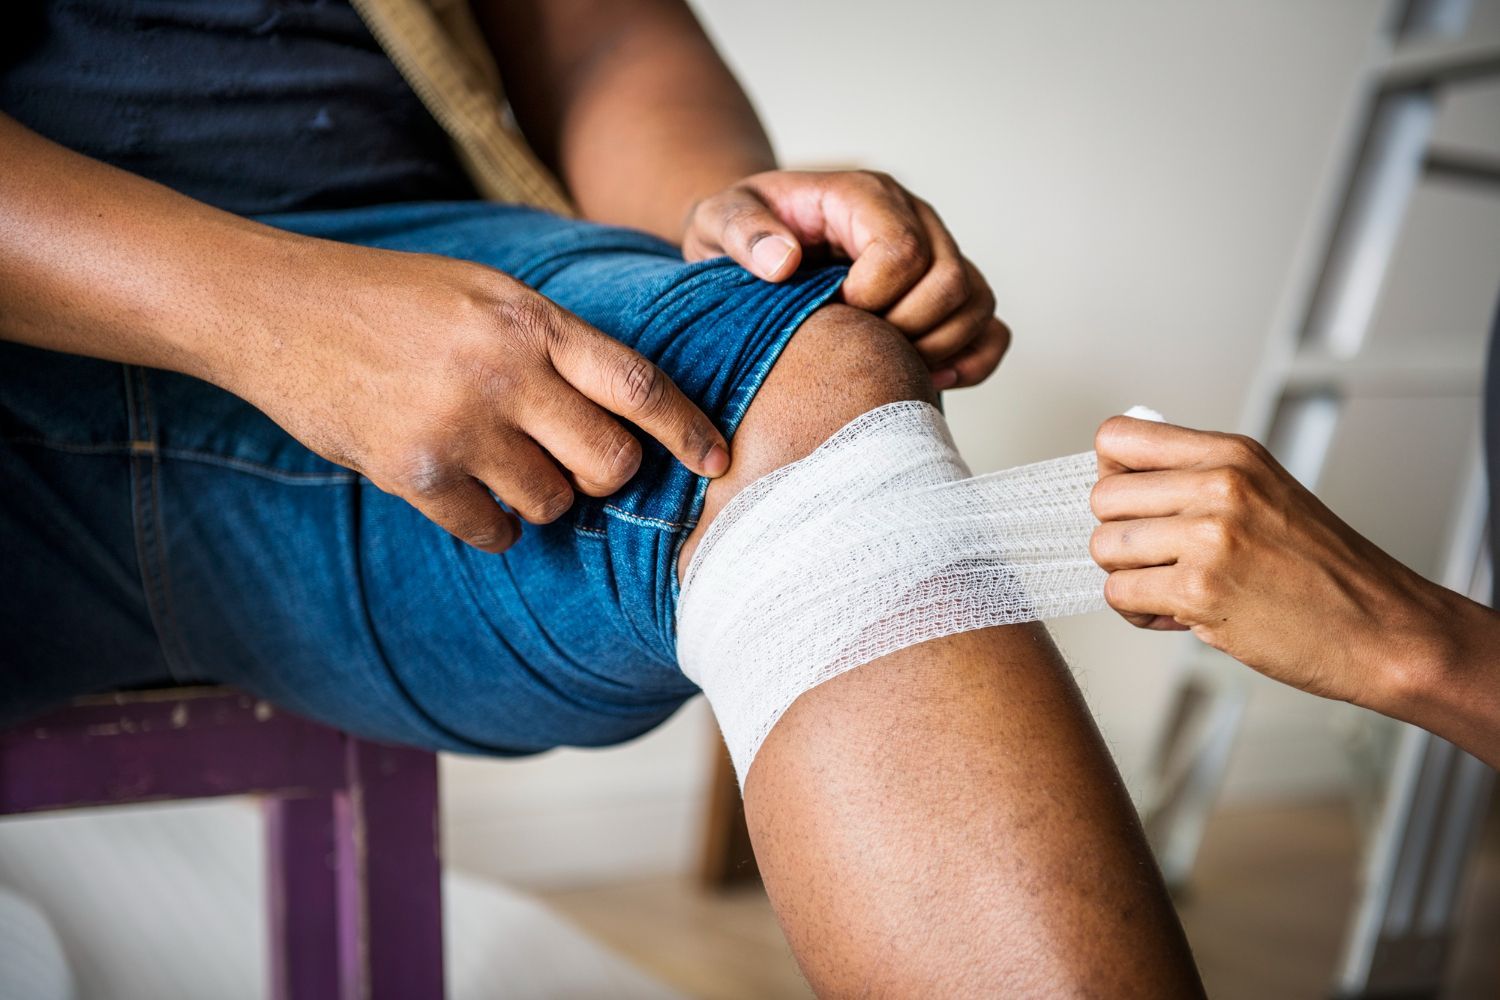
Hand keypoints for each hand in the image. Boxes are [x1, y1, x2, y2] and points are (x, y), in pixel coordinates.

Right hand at [221, 242, 727, 552]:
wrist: (279, 310)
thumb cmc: (397, 299)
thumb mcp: (491, 293)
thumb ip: (560, 345)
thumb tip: (633, 417)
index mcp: (534, 321)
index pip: (641, 387)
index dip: (689, 432)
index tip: (717, 462)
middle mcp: (505, 373)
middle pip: (610, 462)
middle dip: (608, 475)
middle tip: (581, 464)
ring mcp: (458, 426)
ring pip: (553, 504)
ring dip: (542, 497)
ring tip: (501, 460)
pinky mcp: (413, 473)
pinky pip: (493, 533)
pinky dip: (491, 525)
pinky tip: (464, 489)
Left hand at [681, 170, 1009, 389]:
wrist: (759, 243)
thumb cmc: (742, 233)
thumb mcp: (719, 220)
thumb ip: (743, 233)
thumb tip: (782, 262)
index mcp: (863, 197)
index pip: (902, 250)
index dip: (872, 296)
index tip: (833, 311)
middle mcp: (915, 219)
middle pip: (949, 281)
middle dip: (904, 328)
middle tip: (858, 343)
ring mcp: (939, 255)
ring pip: (977, 304)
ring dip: (938, 347)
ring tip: (885, 363)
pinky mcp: (948, 293)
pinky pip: (991, 329)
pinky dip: (972, 359)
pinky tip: (927, 376)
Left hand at [1087, 416, 1456, 708]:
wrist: (1382, 629)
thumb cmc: (1322, 570)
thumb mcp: (1265, 492)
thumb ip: (1197, 479)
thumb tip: (1116, 480)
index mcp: (1232, 454)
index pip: (1119, 437)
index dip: (1111, 476)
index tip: (1134, 505)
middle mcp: (1219, 485)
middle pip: (1102, 497)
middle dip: (1119, 536)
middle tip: (1157, 561)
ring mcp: (1209, 536)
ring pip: (1104, 547)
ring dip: (1127, 578)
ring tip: (1170, 591)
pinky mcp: (1200, 589)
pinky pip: (1119, 594)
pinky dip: (1139, 614)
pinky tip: (1179, 616)